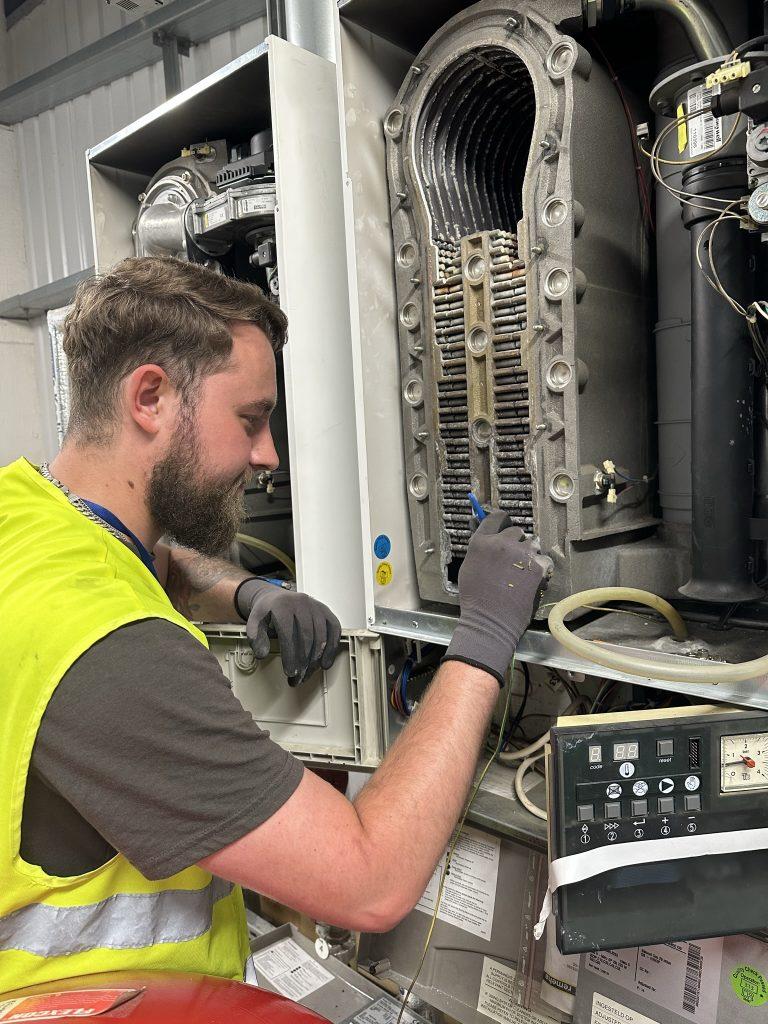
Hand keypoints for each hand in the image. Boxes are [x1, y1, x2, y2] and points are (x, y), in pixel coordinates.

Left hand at [236, 579, 341, 685]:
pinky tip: (324, 664)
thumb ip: (255, 637)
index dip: (290, 655)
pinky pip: (334, 631)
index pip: (288, 633)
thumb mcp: (255, 621)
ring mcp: (316, 607)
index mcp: (283, 605)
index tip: (289, 672)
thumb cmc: (269, 612)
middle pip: (307, 637)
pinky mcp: (327, 611)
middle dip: (303, 662)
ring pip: (321, 637)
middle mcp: (302, 603)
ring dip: (315, 660)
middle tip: (297, 678)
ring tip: (307, 675)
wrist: (279, 597)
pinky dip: (331, 649)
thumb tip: (262, 654)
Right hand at [443, 511, 551, 684]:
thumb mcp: (469, 567)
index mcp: (482, 541)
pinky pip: (542, 559)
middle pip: (516, 531)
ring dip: (528, 554)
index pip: (496, 518)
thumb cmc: (475, 598)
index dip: (502, 520)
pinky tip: (531, 580)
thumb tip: (487, 538)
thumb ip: (480, 549)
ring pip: (531, 545)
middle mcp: (502, 543)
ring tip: (522, 572)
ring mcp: (521, 554)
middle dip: (516, 542)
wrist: (491, 620)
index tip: (505, 525)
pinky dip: (539, 568)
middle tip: (512, 558)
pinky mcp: (537, 566)